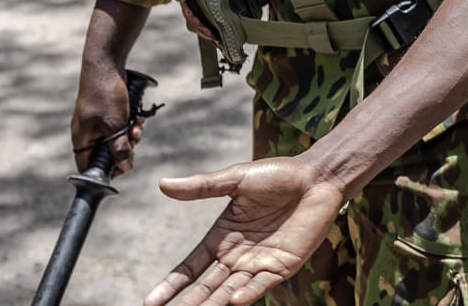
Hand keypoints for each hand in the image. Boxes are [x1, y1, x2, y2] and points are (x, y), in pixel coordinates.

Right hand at [71, 60, 139, 176]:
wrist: (107, 64)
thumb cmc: (105, 94)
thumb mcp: (114, 125)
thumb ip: (119, 148)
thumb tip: (125, 167)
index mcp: (82, 139)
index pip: (89, 166)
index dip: (106, 171)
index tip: (124, 166)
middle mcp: (88, 133)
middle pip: (107, 154)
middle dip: (125, 148)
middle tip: (134, 138)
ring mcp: (97, 124)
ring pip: (117, 141)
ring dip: (131, 135)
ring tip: (138, 124)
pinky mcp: (108, 115)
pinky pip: (120, 128)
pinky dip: (130, 125)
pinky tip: (138, 118)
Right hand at [146, 158, 343, 305]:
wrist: (317, 177)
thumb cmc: (278, 175)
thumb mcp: (236, 179)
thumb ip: (202, 187)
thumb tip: (163, 184)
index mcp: (221, 237)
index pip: (190, 267)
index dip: (170, 284)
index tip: (150, 302)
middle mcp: (236, 255)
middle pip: (206, 286)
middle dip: (188, 303)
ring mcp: (258, 263)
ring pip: (229, 291)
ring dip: (213, 304)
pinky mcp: (282, 267)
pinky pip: (261, 285)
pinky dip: (248, 294)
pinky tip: (234, 301)